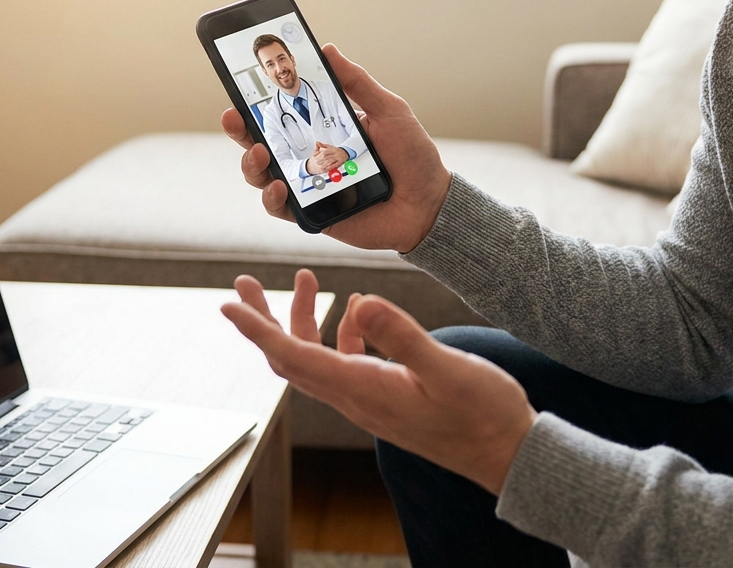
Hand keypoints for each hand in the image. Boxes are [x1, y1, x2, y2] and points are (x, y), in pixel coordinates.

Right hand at [223, 43, 451, 252]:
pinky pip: (280, 208)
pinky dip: (273, 198)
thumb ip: (357, 83)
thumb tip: (327, 49)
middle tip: (234, 116)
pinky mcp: (311, 214)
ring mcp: (308, 184)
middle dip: (240, 129)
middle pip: (262, 140)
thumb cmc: (412, 156)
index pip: (283, 110)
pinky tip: (280, 188)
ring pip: (263, 174)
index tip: (241, 81)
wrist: (428, 204)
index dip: (258, 98)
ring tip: (260, 154)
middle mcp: (310, 154)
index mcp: (324, 126)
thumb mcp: (388, 111)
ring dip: (251, 163)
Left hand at [223, 271, 537, 495]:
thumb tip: (361, 301)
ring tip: (303, 279)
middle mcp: (355, 397)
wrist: (504, 453)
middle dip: (263, 319)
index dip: (256, 328)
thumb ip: (402, 335)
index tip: (227, 303)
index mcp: (362, 389)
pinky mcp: (385, 397)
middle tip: (243, 283)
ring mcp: (368, 399)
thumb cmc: (481, 413)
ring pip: (315, 358)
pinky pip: (346, 363)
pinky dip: (341, 332)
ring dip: (302, 319)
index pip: (292, 355)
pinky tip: (357, 309)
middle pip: (289, 357)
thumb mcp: (445, 367)